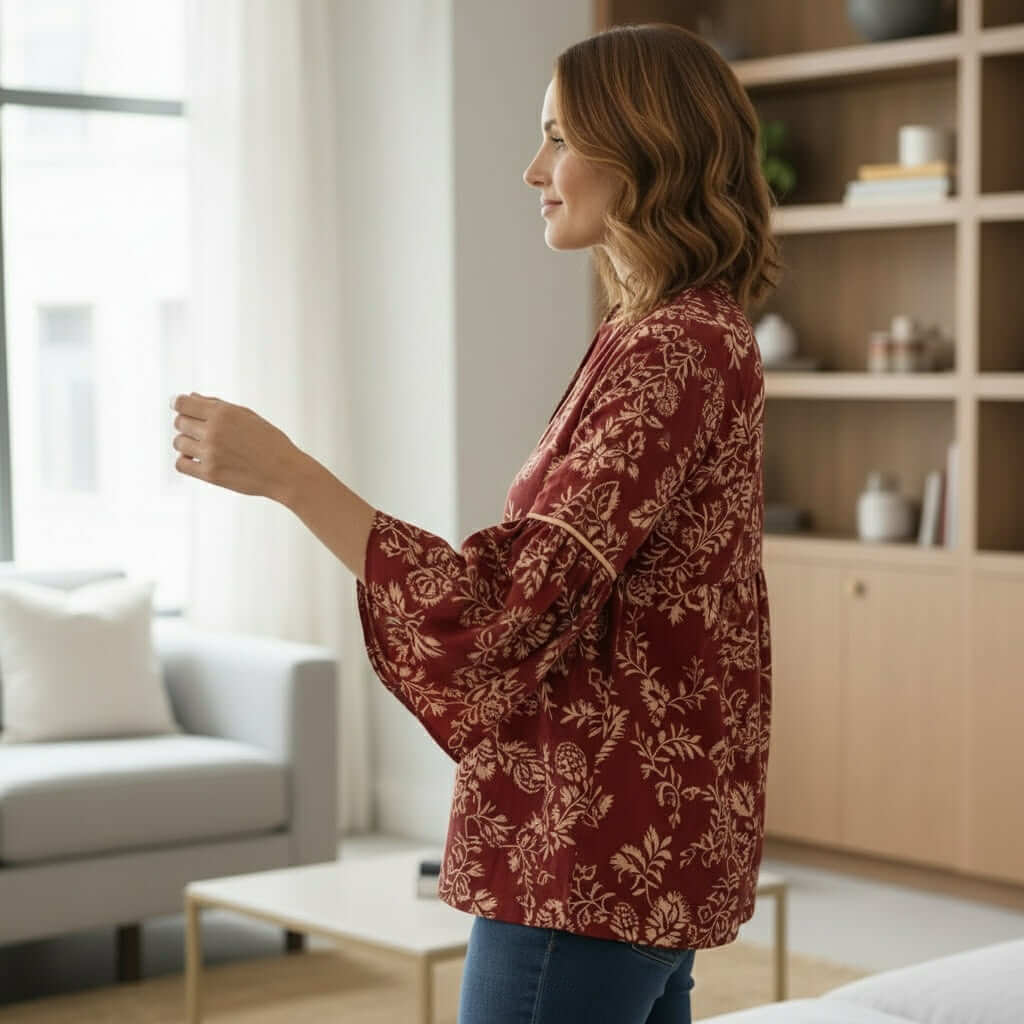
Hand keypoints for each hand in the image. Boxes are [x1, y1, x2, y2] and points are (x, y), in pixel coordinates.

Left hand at [170, 392, 304, 501]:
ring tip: (204, 446)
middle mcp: (214, 431)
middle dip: (188, 424)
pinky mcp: (210, 474)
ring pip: (178, 443)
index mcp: (223, 413)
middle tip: (203, 431)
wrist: (284, 472)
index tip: (181, 407)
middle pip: (179, 422)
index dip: (179, 404)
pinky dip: (185, 461)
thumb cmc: (269, 442)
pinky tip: (198, 459)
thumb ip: (217, 405)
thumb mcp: (247, 415)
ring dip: (187, 443)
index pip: (182, 403)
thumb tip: (191, 397)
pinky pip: (181, 464)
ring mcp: (210, 453)